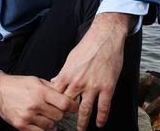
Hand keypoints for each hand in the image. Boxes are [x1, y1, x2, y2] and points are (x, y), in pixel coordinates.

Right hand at [0, 72, 77, 130]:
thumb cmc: (18, 84)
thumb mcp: (37, 81)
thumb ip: (52, 88)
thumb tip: (68, 95)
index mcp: (40, 91)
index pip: (64, 103)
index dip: (72, 107)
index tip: (73, 108)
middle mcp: (35, 104)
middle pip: (59, 116)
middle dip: (59, 113)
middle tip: (55, 109)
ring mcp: (27, 116)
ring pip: (51, 125)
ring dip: (51, 122)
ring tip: (45, 115)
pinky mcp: (21, 125)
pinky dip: (42, 128)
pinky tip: (40, 122)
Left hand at [51, 13, 133, 130]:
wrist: (105, 38)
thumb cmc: (87, 47)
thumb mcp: (70, 60)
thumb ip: (63, 73)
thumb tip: (54, 82)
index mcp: (66, 75)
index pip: (55, 95)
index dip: (53, 105)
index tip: (52, 111)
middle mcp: (78, 83)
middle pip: (68, 105)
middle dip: (65, 116)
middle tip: (63, 123)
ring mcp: (93, 87)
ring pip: (85, 110)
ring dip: (82, 122)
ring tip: (80, 130)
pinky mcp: (107, 88)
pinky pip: (104, 107)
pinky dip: (101, 117)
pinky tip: (100, 123)